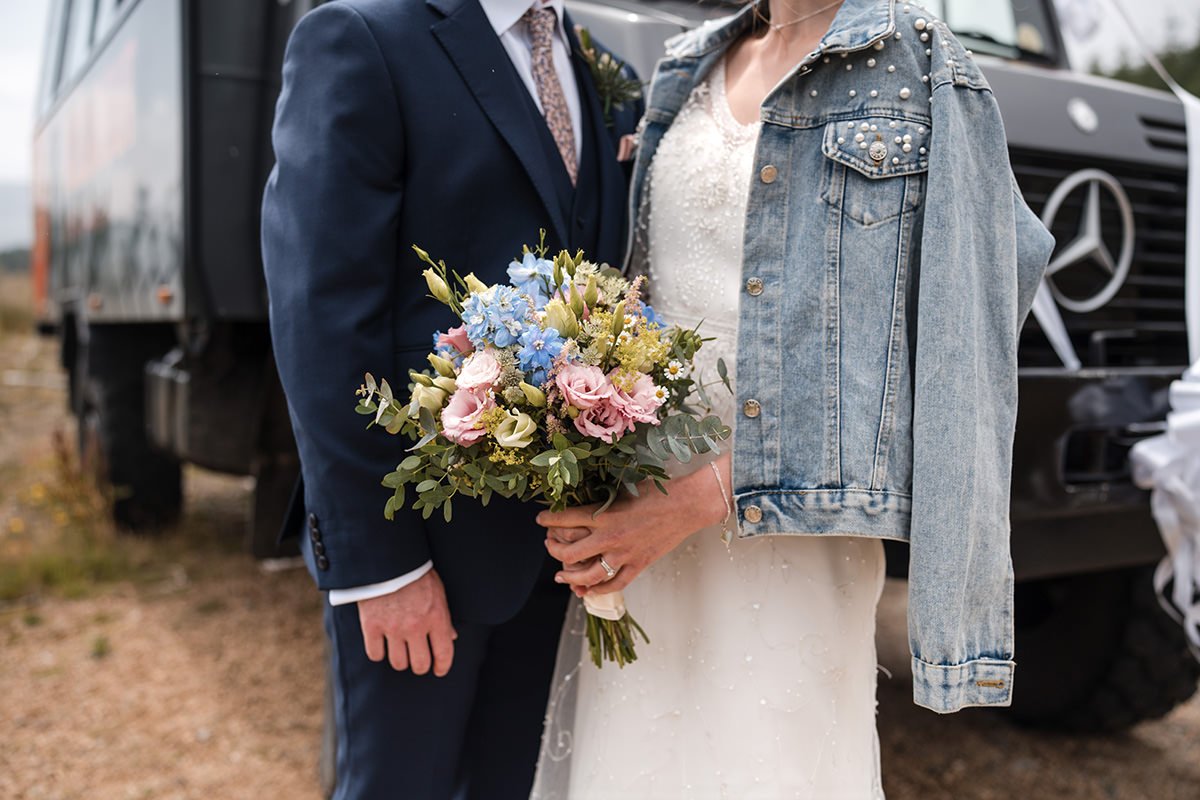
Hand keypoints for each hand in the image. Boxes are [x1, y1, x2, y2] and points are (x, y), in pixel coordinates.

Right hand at [357, 569, 456, 676]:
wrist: (387, 558)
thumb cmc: (416, 574)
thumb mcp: (438, 592)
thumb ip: (444, 618)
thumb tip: (451, 638)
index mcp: (436, 617)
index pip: (443, 654)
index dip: (442, 666)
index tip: (438, 670)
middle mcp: (416, 627)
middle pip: (419, 665)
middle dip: (420, 665)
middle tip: (418, 660)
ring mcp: (392, 628)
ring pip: (398, 663)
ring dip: (400, 659)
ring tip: (400, 649)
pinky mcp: (371, 626)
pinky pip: (376, 654)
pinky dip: (379, 652)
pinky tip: (382, 644)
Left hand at [539, 453, 731, 594]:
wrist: (686, 506)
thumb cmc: (657, 493)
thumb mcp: (623, 491)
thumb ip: (602, 503)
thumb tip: (581, 509)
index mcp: (604, 514)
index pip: (564, 519)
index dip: (548, 519)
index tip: (541, 519)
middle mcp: (610, 537)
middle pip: (569, 552)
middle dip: (553, 549)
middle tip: (548, 545)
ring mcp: (624, 555)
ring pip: (588, 575)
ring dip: (570, 576)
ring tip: (561, 576)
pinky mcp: (638, 566)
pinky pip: (613, 584)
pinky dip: (598, 589)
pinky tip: (588, 589)